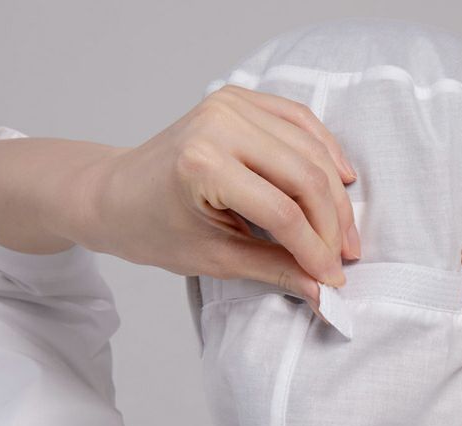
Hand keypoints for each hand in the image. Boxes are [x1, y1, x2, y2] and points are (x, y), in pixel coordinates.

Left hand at [0, 85, 361, 304]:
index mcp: (203, 165)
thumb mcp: (214, 259)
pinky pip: (299, 121)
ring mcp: (230, 105)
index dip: (315, 251)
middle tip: (346, 259)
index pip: (282, 213)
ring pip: (309, 150)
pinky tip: (342, 180)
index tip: (332, 280)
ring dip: (335, 194)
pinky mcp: (239, 99)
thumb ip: (273, 270)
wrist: (115, 193)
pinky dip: (325, 151)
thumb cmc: (153, 228)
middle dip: (332, 225)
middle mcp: (219, 125)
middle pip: (304, 178)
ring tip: (346, 233)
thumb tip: (321, 290)